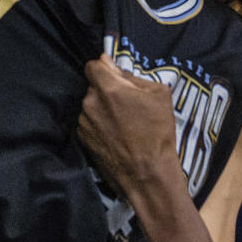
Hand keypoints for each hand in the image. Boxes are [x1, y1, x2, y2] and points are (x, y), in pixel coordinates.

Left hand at [78, 55, 180, 196]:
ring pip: (91, 105)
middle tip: (126, 103)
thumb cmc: (157, 134)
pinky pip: (89, 122)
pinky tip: (115, 135)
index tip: (114, 74)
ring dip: (102, 107)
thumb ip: (134, 76)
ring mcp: (84, 122)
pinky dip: (99, 124)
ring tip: (122, 123)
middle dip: (107, 90)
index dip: (104, 67)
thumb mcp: (159, 95)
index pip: (93, 65)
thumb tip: (117, 70)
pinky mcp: (83, 139)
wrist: (148, 176)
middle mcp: (90, 102)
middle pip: (94, 86)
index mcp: (107, 88)